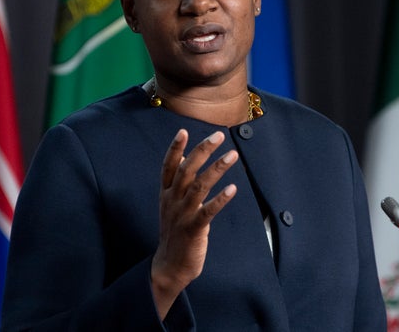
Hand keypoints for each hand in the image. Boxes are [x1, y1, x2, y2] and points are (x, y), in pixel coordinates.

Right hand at [150, 129, 237, 318]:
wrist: (169, 266)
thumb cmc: (174, 232)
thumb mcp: (170, 205)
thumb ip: (176, 182)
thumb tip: (183, 157)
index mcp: (165, 194)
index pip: (168, 166)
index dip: (174, 148)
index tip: (183, 131)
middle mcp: (172, 201)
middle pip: (186, 170)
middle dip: (202, 151)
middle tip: (218, 136)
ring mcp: (182, 215)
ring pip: (199, 186)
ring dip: (217, 169)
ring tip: (233, 155)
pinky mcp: (193, 230)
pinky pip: (208, 211)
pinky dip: (220, 199)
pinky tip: (233, 189)